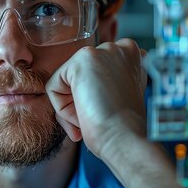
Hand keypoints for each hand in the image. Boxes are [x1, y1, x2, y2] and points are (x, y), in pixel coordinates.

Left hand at [46, 38, 147, 158]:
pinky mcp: (84, 58)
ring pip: (66, 81)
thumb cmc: (123, 129)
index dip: (95, 100)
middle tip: (96, 119)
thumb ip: (103, 83)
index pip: (97, 76)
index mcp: (133, 59)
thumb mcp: (117, 98)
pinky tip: (82, 114)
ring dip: (72, 106)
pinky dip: (61, 108)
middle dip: (81, 101)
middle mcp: (121, 49)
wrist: (125, 138)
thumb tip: (77, 86)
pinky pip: (54, 86)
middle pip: (80, 77)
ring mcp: (103, 51)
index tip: (106, 115)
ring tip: (91, 117)